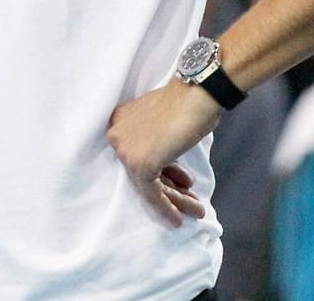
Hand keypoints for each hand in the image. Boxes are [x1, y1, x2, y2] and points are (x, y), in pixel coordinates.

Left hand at [106, 80, 218, 225]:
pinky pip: (151, 193)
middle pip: (143, 171)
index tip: (181, 183)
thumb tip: (163, 160)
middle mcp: (116, 135)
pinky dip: (166, 207)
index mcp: (119, 121)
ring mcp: (125, 150)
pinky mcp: (139, 164)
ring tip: (197, 210)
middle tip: (190, 199)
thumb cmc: (187, 104)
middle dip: (170, 188)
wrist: (197, 95)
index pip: (139, 154)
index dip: (163, 172)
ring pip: (149, 184)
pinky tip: (178, 218)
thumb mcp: (162, 123)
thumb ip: (154, 139)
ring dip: (176, 200)